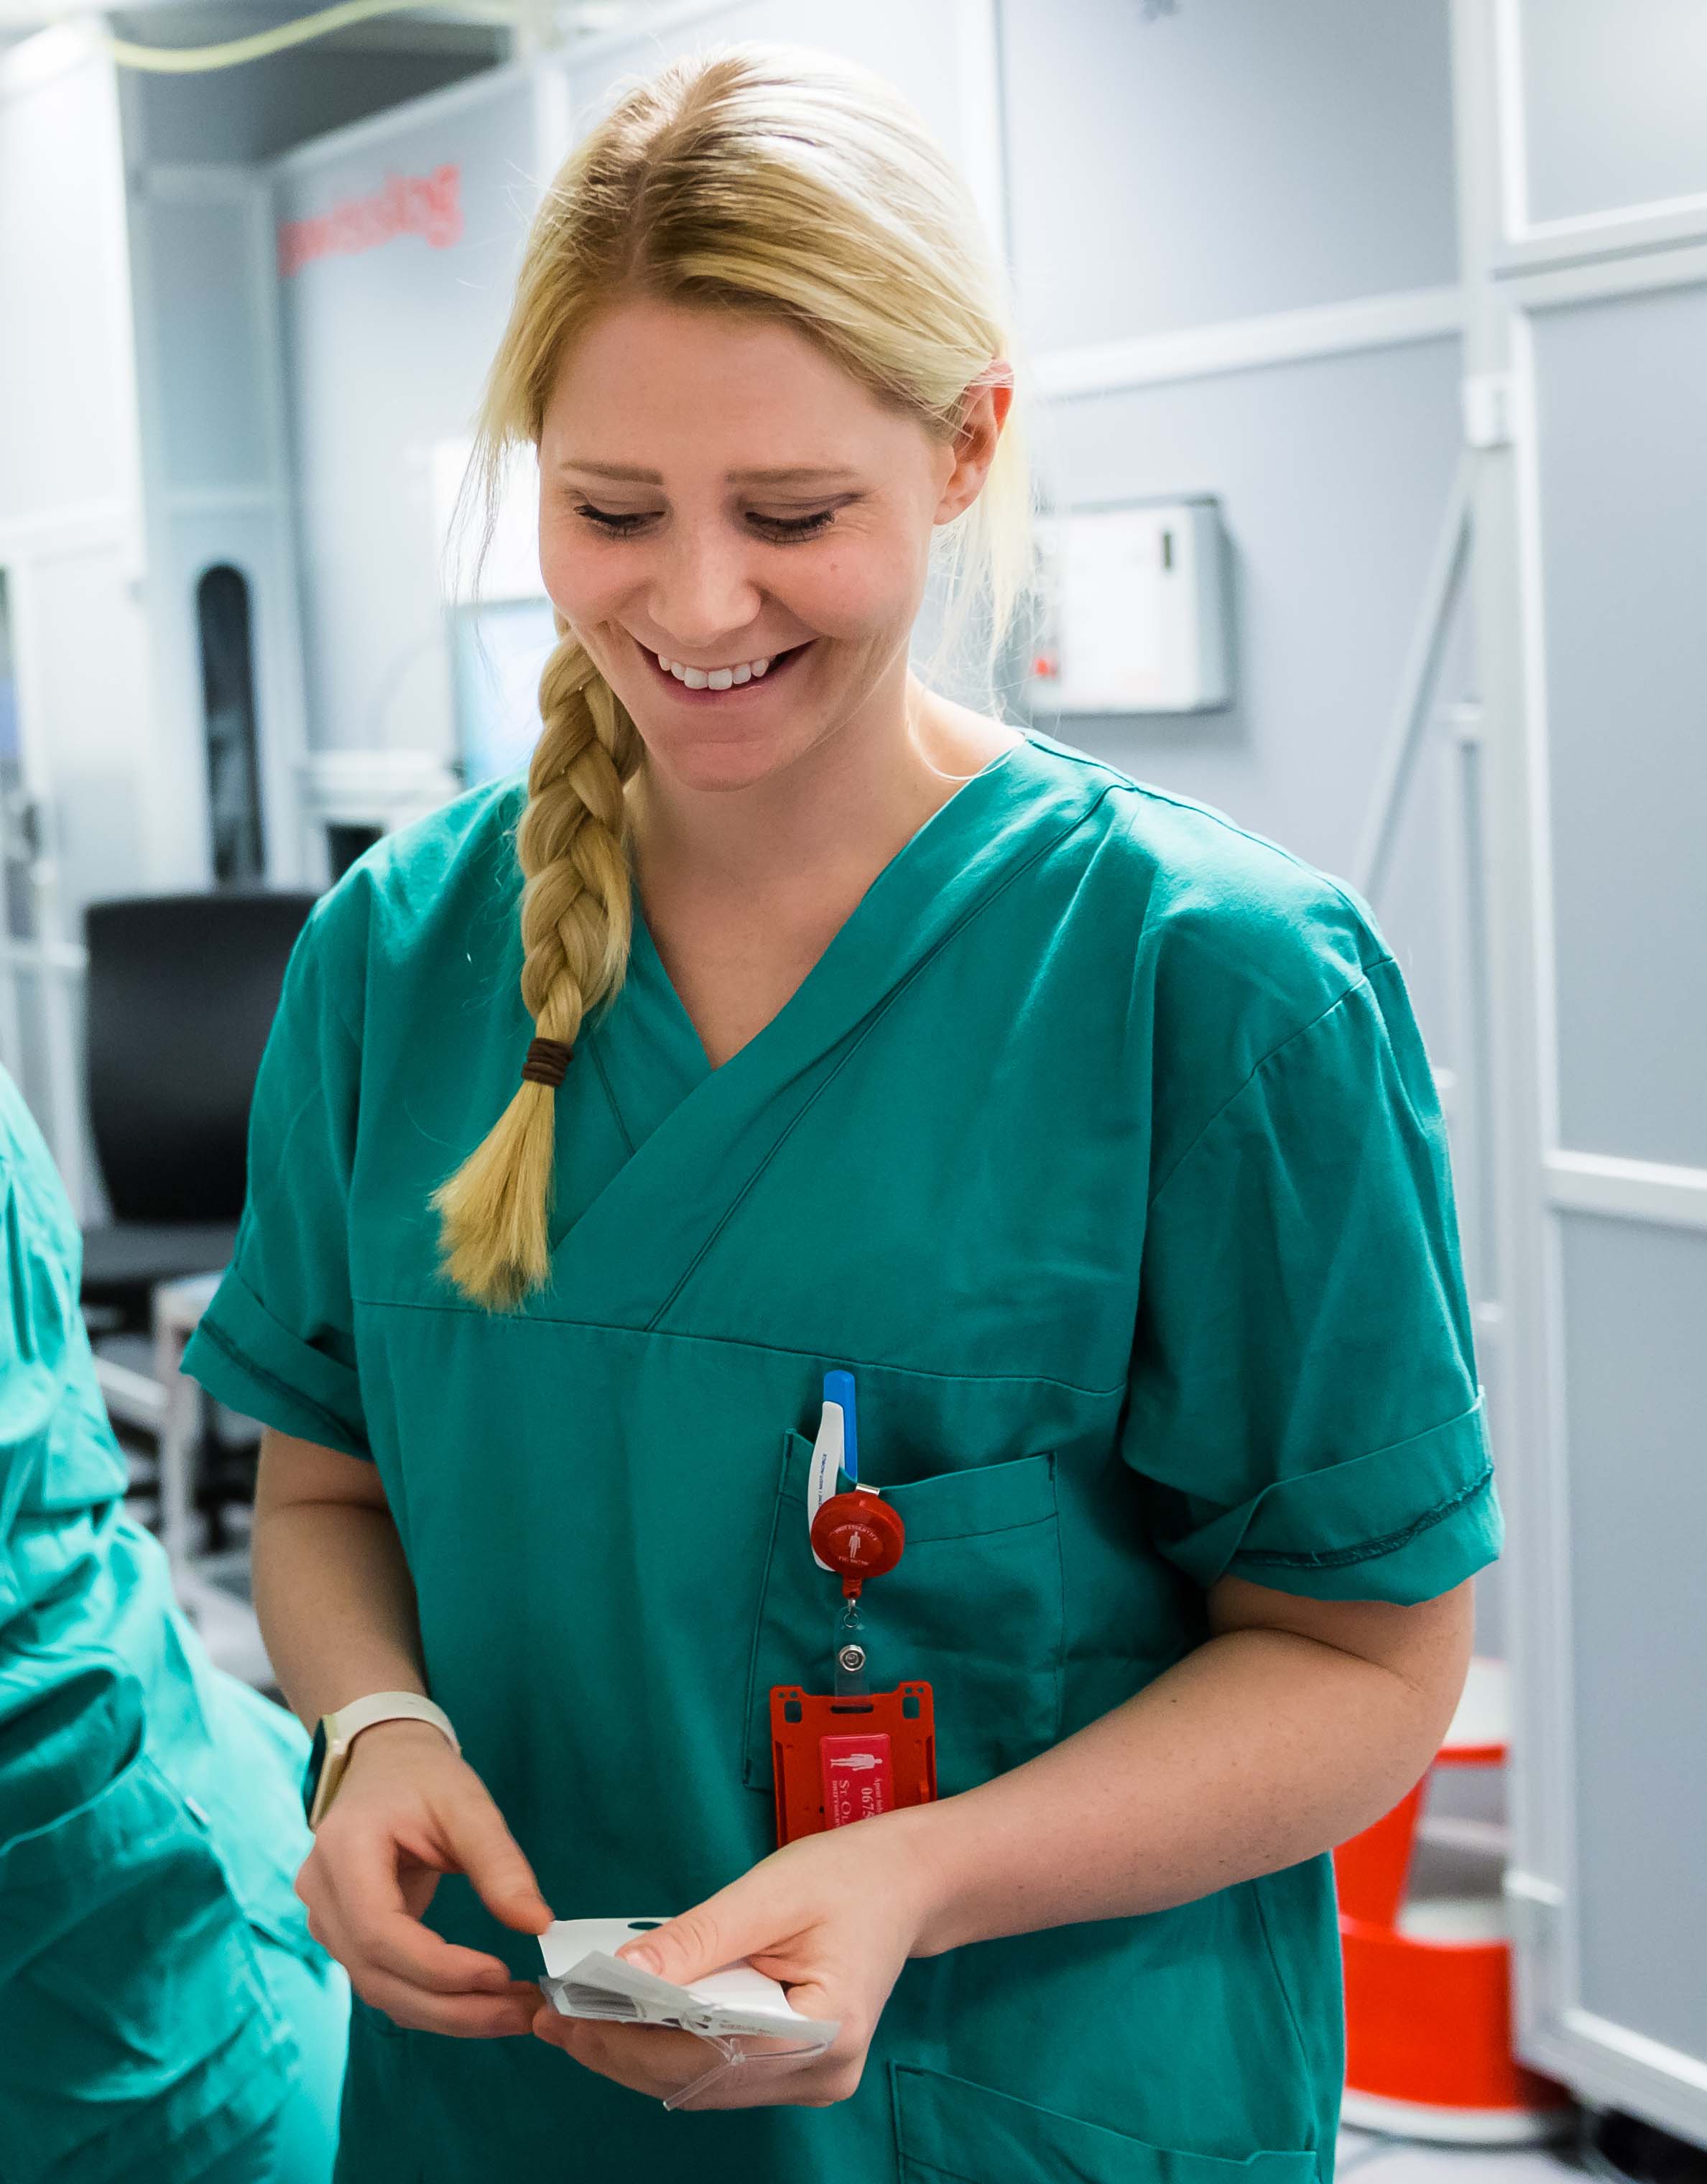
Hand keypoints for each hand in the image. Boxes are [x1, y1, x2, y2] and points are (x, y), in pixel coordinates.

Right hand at [295, 1720, 554, 2037]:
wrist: (384, 1764)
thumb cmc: (424, 1777)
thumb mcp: (467, 1804)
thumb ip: (500, 1864)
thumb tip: (538, 1925)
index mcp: (343, 1850)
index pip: (380, 1932)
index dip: (439, 1967)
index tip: (502, 1975)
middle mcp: (321, 1895)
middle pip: (379, 1977)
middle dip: (453, 2007)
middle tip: (523, 2014)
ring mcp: (325, 1921)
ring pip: (382, 1991)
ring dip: (448, 2013)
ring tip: (513, 2012)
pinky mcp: (345, 1937)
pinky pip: (386, 1982)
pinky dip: (435, 1999)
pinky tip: (483, 2000)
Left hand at [529, 1808, 943, 2107]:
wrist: (906, 1883)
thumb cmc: (848, 1876)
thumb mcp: (768, 1894)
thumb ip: (696, 1939)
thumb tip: (620, 1975)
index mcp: (824, 2031)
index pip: (706, 2054)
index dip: (628, 2039)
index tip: (566, 2013)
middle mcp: (819, 2075)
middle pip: (696, 2078)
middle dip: (617, 2049)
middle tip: (549, 2016)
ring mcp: (809, 2081)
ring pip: (700, 2083)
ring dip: (634, 2053)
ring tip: (571, 2019)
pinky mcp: (794, 2071)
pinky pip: (716, 2071)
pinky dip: (665, 2049)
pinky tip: (623, 2023)